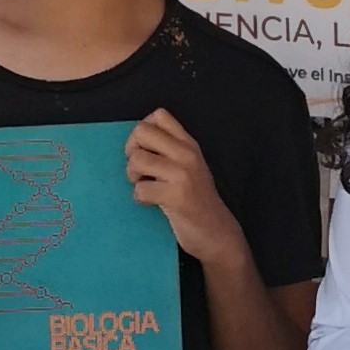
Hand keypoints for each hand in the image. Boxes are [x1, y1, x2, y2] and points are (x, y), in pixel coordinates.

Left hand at [123, 108, 246, 269]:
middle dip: (131, 151)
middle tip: (140, 170)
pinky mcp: (176, 196)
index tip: (145, 151)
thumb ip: (170, 151)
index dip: (143, 131)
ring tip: (145, 187)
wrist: (218, 234)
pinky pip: (140, 189)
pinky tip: (152, 203)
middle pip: (141, 131)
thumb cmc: (197, 202)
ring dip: (133, 177)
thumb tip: (135, 142)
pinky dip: (140, 199)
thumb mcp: (190, 167)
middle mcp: (187, 154)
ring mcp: (183, 174)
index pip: (159, 115)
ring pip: (137, 159)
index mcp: (189, 145)